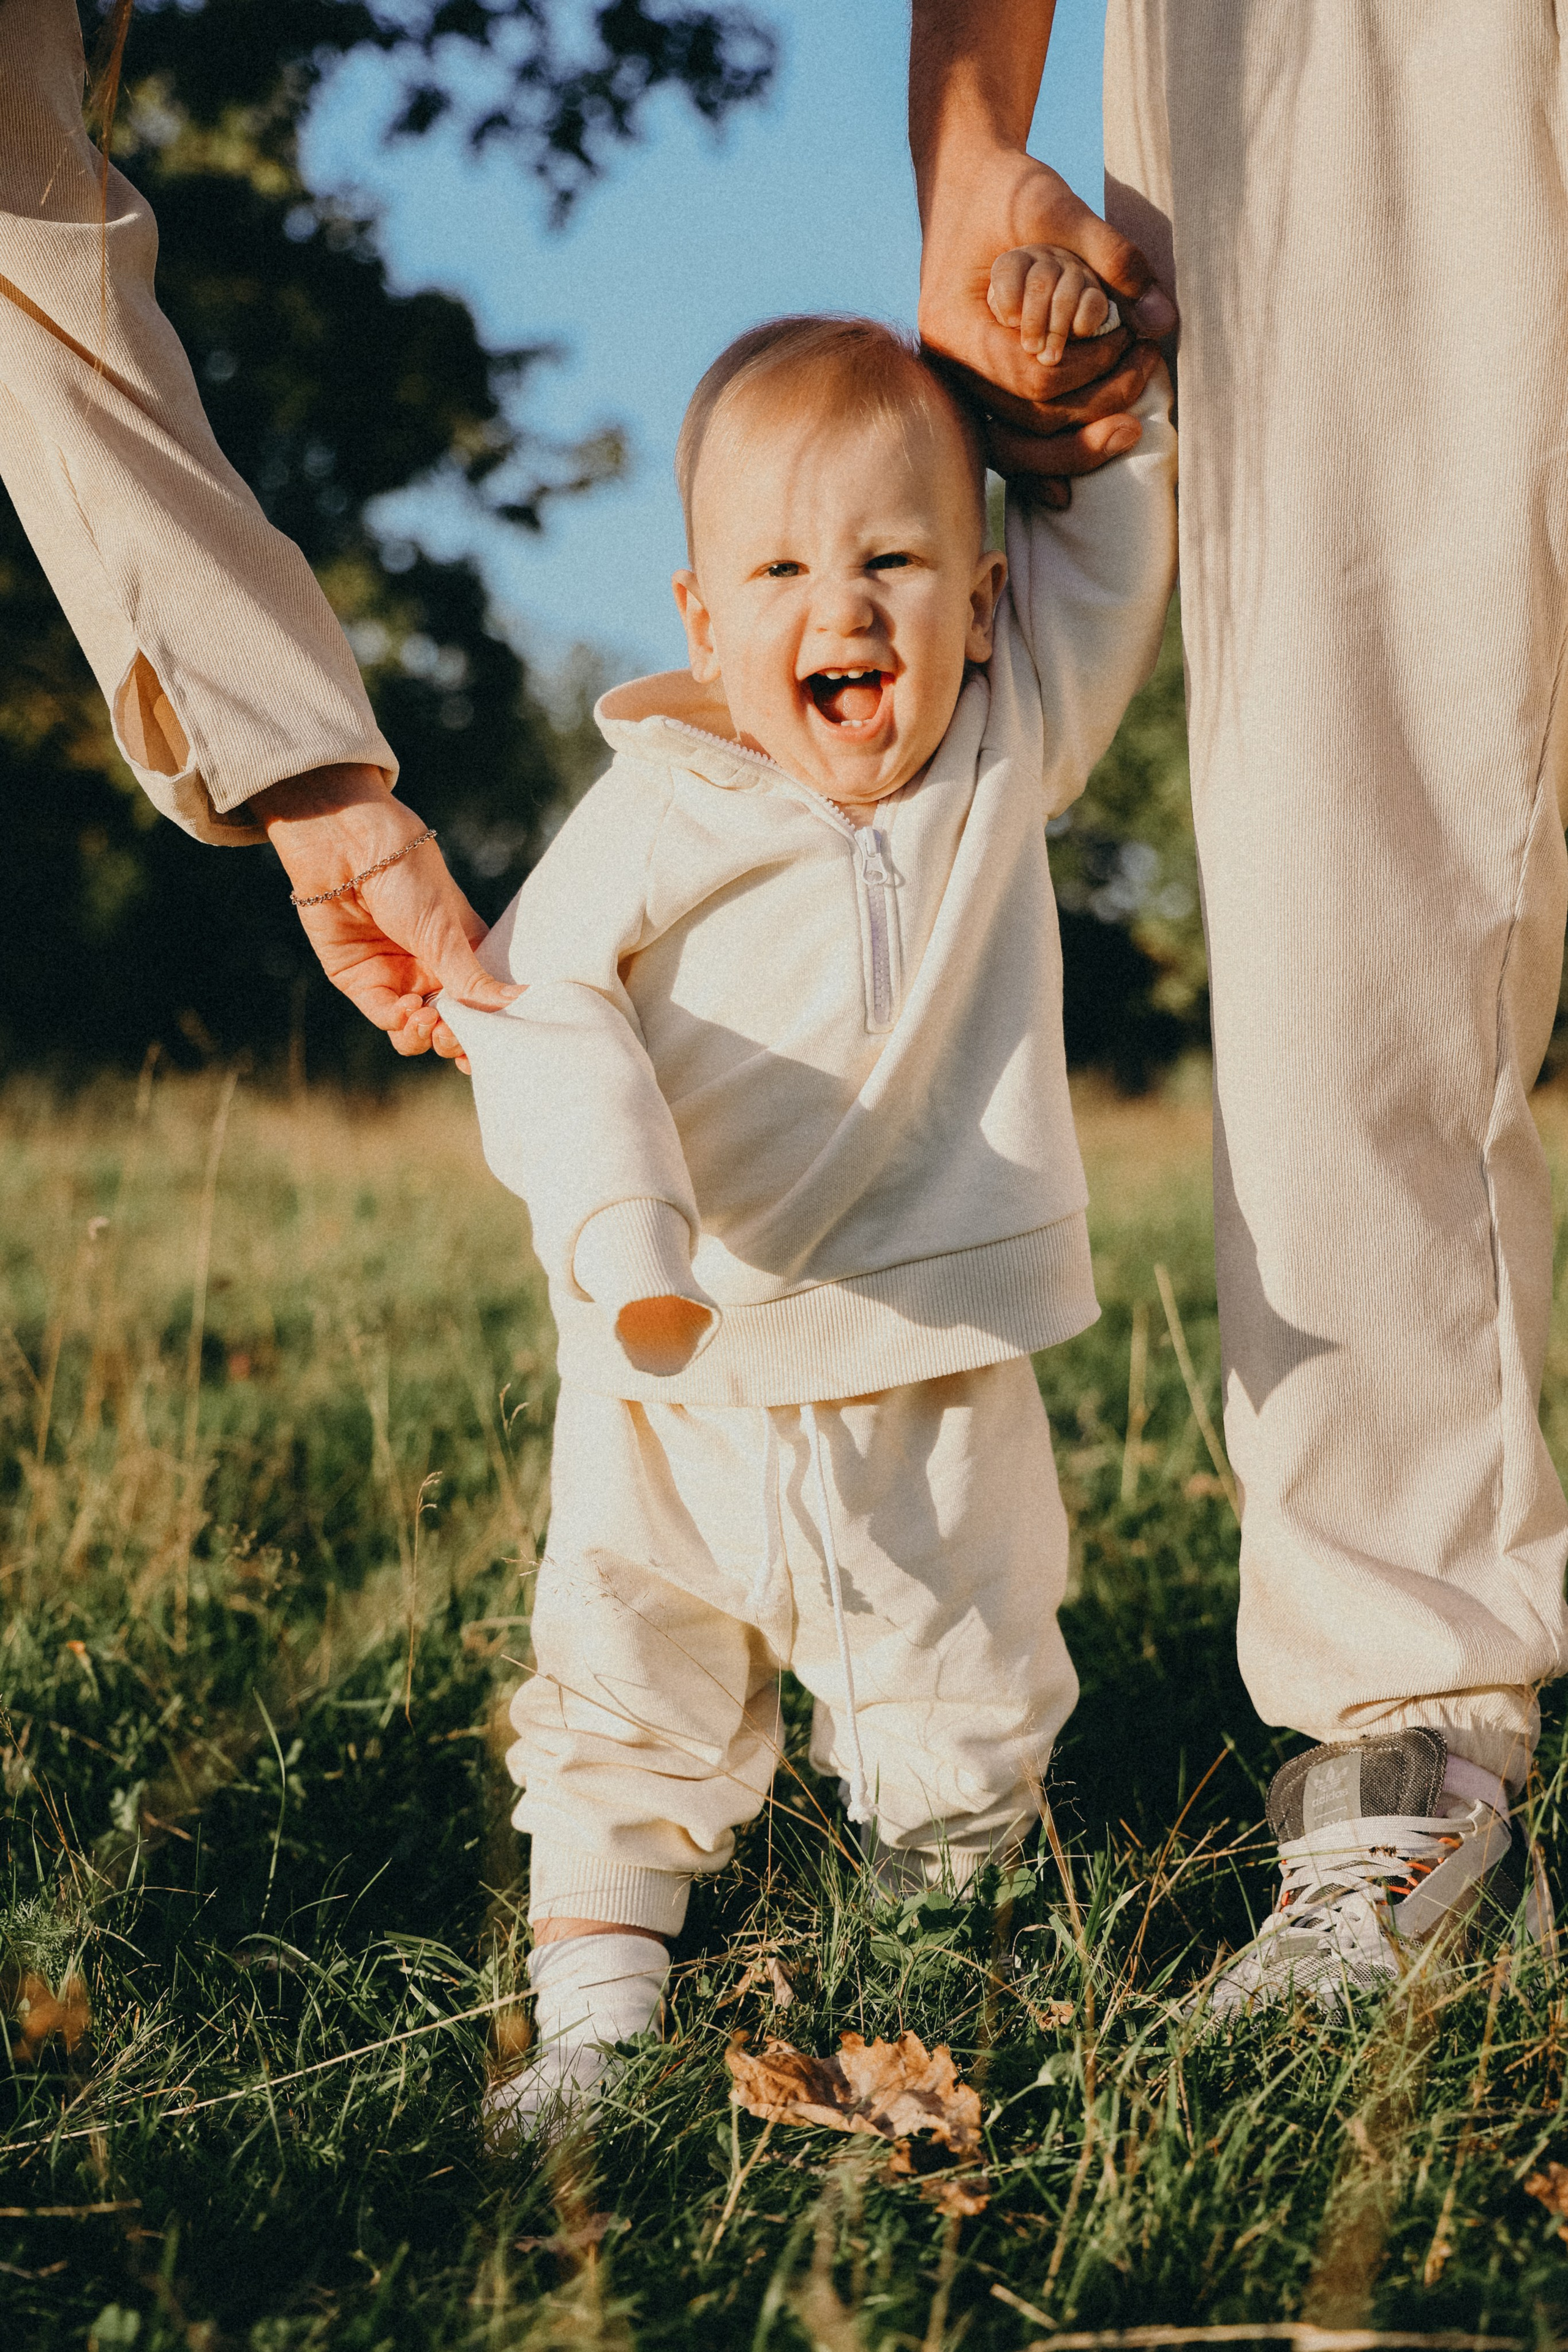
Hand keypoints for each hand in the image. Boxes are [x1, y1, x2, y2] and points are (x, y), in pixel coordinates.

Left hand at [251, 762, 519, 1070]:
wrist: (347, 846)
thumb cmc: (407, 875)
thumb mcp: (445, 932)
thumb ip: (471, 978)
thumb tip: (516, 1004)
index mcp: (464, 955)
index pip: (482, 1006)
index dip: (488, 1032)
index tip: (495, 1050)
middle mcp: (432, 970)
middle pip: (451, 1026)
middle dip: (456, 1039)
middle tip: (455, 1034)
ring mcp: (397, 977)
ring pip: (416, 1031)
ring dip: (425, 1036)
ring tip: (428, 1021)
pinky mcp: (362, 981)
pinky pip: (384, 1017)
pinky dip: (398, 1021)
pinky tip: (408, 1009)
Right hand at [917, 144, 1175, 502]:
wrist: (964, 183)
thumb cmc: (1006, 189)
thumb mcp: (1054, 202)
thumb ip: (1110, 255)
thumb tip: (1162, 319)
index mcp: (953, 324)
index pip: (1032, 376)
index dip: (1090, 369)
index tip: (1131, 341)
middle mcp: (948, 365)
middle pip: (1025, 423)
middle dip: (1094, 408)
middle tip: (1146, 374)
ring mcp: (959, 385)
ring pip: (1013, 449)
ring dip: (1074, 448)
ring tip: (1131, 426)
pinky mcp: (977, 391)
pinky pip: (1006, 445)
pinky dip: (1040, 468)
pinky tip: (1069, 492)